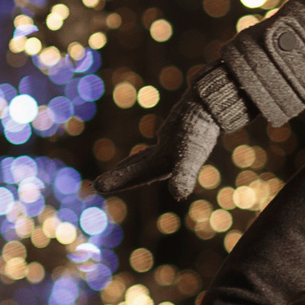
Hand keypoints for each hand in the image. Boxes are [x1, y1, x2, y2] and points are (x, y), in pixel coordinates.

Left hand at [96, 98, 220, 201]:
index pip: (134, 177)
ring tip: (108, 178)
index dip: (116, 182)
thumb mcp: (190, 154)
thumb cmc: (198, 131)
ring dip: (125, 171)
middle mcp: (163, 164)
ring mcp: (167, 152)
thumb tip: (178, 194)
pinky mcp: (170, 140)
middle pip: (134, 174)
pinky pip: (149, 152)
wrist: (210, 110)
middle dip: (116, 179)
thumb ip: (184, 175)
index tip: (96, 185)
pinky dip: (140, 157)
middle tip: (94, 185)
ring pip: (140, 164)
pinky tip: (138, 158)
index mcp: (163, 168)